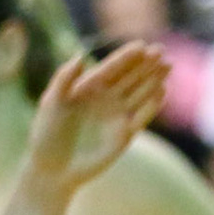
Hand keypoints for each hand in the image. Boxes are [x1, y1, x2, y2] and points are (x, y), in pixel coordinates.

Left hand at [24, 43, 168, 194]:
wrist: (52, 169)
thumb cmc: (46, 134)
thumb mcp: (50, 104)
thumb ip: (63, 80)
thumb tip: (80, 57)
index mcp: (90, 86)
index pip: (113, 67)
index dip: (127, 56)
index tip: (141, 45)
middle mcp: (108, 97)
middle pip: (131, 76)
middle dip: (147, 63)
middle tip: (161, 51)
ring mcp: (118, 114)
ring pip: (141, 91)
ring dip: (155, 78)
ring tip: (167, 65)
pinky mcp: (126, 132)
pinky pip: (143, 115)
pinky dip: (153, 104)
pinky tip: (162, 91)